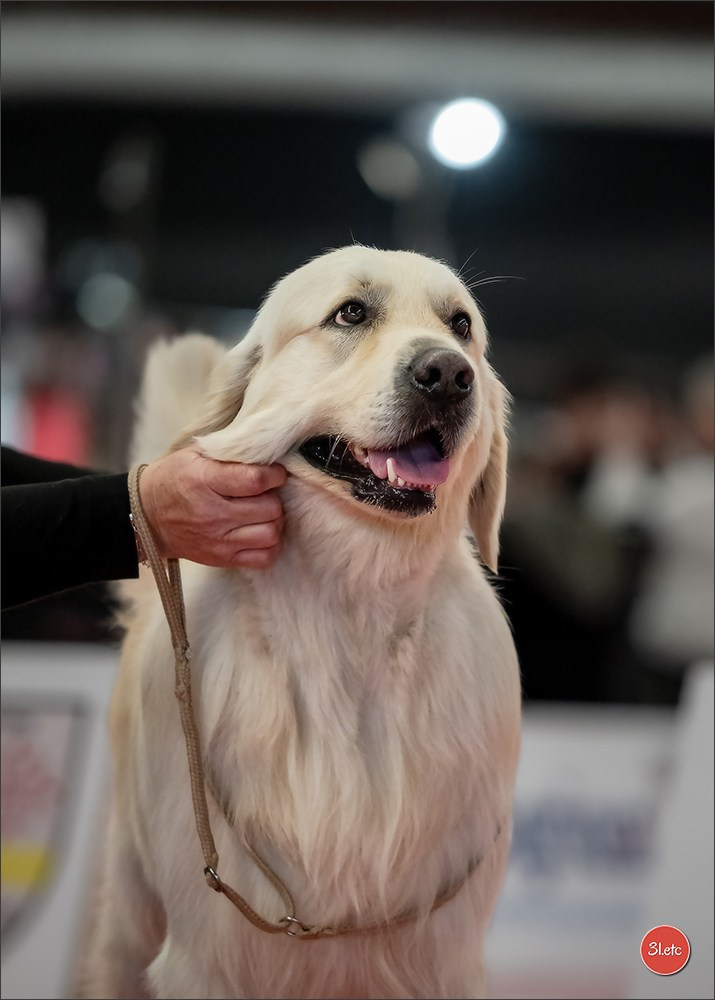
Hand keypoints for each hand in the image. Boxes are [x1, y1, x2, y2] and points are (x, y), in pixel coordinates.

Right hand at [138, 446, 285, 568]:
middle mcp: (212, 513)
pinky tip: (259, 531)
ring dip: (274, 521)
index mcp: (204, 481)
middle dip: (275, 497)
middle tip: (268, 493)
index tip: (275, 472)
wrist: (146, 518)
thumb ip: (228, 452)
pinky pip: (263, 558)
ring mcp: (218, 540)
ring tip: (264, 512)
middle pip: (269, 508)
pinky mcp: (221, 558)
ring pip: (270, 534)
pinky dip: (269, 545)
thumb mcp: (194, 455)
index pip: (255, 480)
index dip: (274, 475)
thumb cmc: (173, 480)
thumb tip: (264, 452)